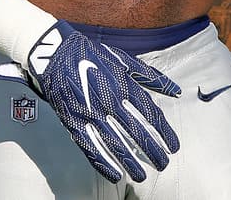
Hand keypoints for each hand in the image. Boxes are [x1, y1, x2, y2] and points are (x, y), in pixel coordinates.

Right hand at [25, 21, 180, 182]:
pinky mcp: (73, 122)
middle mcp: (108, 101)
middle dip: (151, 151)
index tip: (173, 146)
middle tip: (162, 164)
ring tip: (141, 175)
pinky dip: (102, 163)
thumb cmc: (92, 56)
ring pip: (113, 143)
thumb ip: (151, 77)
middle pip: (135, 131)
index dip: (164, 132)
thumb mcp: (124, 60)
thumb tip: (176, 91)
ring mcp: (90, 113)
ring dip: (129, 162)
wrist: (54, 54)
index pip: (149, 114)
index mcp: (123, 84)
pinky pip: (89, 146)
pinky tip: (114, 174)